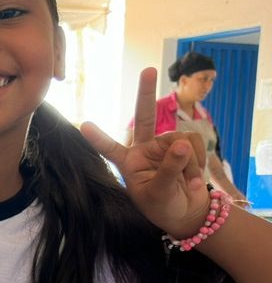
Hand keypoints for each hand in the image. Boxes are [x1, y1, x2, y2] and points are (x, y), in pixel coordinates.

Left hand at [82, 68, 210, 239]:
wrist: (185, 212)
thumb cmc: (163, 206)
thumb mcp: (160, 193)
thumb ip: (169, 169)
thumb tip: (183, 143)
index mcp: (128, 163)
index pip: (110, 149)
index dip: (99, 138)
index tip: (84, 126)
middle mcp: (144, 149)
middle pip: (144, 116)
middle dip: (146, 92)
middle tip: (148, 70)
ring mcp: (164, 145)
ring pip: (181, 139)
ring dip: (188, 163)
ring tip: (186, 183)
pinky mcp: (184, 146)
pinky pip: (195, 144)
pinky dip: (198, 162)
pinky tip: (194, 179)